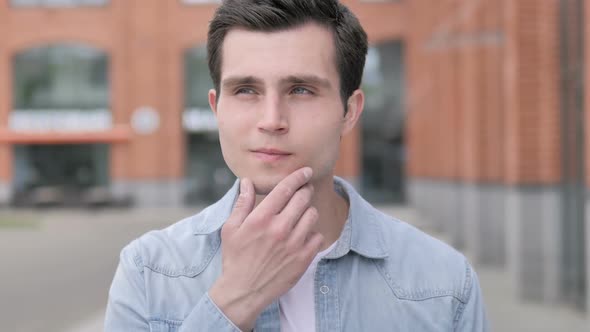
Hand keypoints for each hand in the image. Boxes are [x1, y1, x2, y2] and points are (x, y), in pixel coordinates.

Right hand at [209, 167, 323, 330]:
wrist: (243, 291)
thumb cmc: (235, 258)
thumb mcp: (231, 229)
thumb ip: (242, 203)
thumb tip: (247, 182)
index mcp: (261, 218)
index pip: (285, 188)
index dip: (298, 176)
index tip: (305, 171)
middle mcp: (280, 228)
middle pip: (303, 198)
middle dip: (305, 190)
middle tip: (304, 191)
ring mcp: (293, 244)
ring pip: (312, 215)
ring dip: (308, 211)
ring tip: (301, 215)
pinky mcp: (303, 258)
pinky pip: (317, 236)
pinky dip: (312, 233)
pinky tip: (302, 235)